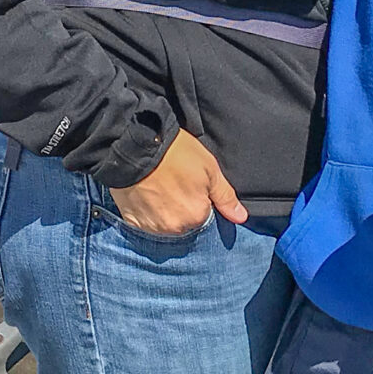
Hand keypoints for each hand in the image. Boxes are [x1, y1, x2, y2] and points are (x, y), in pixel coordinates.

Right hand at [109, 128, 246, 237]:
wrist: (135, 145)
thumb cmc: (176, 153)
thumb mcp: (209, 169)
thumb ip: (225, 197)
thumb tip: (241, 218)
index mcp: (196, 216)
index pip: (204, 214)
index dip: (198, 197)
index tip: (189, 182)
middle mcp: (174, 228)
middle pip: (183, 221)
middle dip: (180, 206)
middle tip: (172, 182)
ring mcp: (151, 227)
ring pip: (163, 223)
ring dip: (163, 210)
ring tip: (157, 186)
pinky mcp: (131, 221)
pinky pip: (143, 222)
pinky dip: (145, 211)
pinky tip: (144, 193)